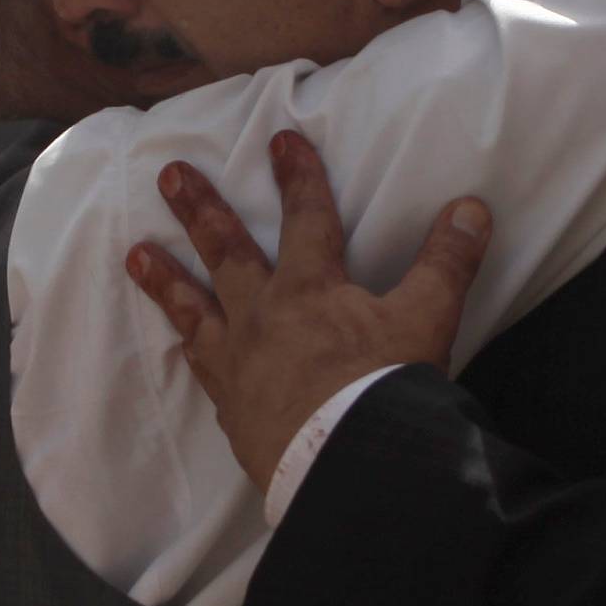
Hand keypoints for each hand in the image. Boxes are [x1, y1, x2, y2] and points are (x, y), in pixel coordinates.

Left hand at [126, 130, 491, 491]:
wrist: (344, 466)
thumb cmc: (382, 389)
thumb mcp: (427, 320)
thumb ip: (447, 262)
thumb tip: (471, 207)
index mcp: (309, 287)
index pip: (305, 217)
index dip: (297, 176)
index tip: (279, 139)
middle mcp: (263, 315)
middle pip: (226, 251)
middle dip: (200, 209)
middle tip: (169, 175)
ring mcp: (239, 361)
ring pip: (195, 309)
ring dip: (166, 279)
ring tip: (135, 254)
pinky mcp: (231, 405)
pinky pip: (202, 366)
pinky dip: (190, 349)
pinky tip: (180, 342)